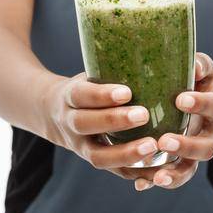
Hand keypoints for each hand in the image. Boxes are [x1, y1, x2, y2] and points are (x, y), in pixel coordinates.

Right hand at [41, 72, 161, 179]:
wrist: (54, 113)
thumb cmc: (87, 87)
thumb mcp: (91, 71)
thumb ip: (114, 64)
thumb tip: (158, 39)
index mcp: (70, 96)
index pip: (81, 95)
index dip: (101, 95)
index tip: (126, 91)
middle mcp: (71, 124)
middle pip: (87, 125)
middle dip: (115, 121)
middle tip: (144, 114)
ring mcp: (82, 147)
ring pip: (99, 157)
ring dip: (126, 153)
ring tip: (153, 146)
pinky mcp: (97, 161)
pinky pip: (115, 173)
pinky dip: (136, 173)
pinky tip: (157, 168)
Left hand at [133, 52, 212, 191]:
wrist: (206, 104)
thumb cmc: (198, 80)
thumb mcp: (202, 69)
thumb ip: (199, 64)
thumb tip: (193, 65)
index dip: (200, 104)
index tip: (180, 100)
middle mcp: (212, 134)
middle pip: (207, 147)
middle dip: (187, 146)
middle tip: (165, 141)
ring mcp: (197, 152)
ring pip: (191, 168)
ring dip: (175, 174)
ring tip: (158, 176)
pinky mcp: (182, 164)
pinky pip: (173, 177)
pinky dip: (156, 181)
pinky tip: (141, 184)